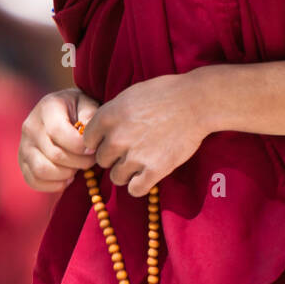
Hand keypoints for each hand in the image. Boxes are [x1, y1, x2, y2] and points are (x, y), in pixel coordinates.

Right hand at [19, 88, 99, 191]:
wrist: (62, 114)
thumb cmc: (79, 110)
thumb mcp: (88, 104)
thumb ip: (91, 117)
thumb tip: (88, 140)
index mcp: (47, 108)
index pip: (57, 131)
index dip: (79, 146)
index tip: (93, 149)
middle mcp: (30, 126)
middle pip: (54, 154)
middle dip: (79, 162)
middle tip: (91, 161)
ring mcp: (23, 146)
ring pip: (42, 170)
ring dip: (66, 174)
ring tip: (77, 168)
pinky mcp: (22, 162)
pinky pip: (34, 181)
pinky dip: (54, 184)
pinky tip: (67, 176)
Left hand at [83, 72, 210, 196]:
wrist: (197, 102)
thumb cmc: (166, 93)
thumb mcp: (129, 95)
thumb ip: (111, 114)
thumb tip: (98, 132)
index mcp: (108, 117)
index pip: (88, 141)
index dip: (100, 142)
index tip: (113, 141)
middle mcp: (116, 138)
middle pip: (102, 160)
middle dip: (114, 157)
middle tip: (132, 150)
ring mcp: (134, 156)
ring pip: (116, 177)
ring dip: (127, 172)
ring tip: (141, 162)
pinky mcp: (154, 170)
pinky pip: (135, 190)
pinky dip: (140, 186)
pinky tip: (147, 176)